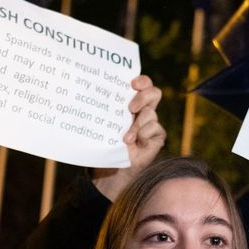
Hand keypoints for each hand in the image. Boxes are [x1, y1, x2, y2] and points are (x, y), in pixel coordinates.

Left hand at [92, 74, 165, 202]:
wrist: (113, 168)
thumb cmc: (106, 143)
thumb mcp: (104, 123)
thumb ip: (105, 109)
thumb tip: (90, 93)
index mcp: (132, 102)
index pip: (143, 84)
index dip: (142, 80)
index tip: (132, 84)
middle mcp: (144, 110)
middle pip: (154, 93)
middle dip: (143, 97)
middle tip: (130, 108)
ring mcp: (151, 123)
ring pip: (150, 113)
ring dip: (137, 125)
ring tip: (126, 138)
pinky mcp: (157, 136)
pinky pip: (155, 128)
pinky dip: (143, 135)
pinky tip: (135, 144)